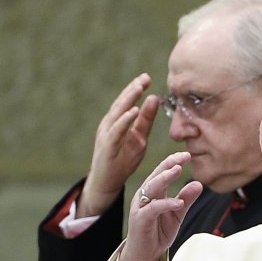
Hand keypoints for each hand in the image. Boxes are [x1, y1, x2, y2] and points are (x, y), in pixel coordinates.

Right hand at [78, 73, 161, 217]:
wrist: (107, 183)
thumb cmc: (122, 160)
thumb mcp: (139, 138)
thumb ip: (146, 120)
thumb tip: (155, 98)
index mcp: (116, 122)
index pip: (126, 101)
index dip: (136, 88)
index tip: (148, 77)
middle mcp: (109, 125)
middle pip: (121, 103)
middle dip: (132, 89)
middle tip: (145, 77)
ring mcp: (106, 135)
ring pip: (117, 113)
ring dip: (128, 99)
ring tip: (139, 88)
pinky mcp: (107, 147)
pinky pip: (116, 131)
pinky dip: (124, 120)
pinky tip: (133, 111)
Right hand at [118, 151, 201, 260]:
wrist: (145, 254)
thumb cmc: (158, 232)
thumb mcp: (177, 214)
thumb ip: (186, 199)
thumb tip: (199, 183)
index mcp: (154, 192)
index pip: (162, 172)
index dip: (173, 162)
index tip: (187, 155)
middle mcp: (145, 196)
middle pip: (156, 175)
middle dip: (170, 164)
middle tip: (184, 156)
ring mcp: (141, 207)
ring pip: (151, 187)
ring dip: (164, 178)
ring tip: (178, 170)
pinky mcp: (140, 220)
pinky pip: (152, 208)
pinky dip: (165, 204)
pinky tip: (178, 202)